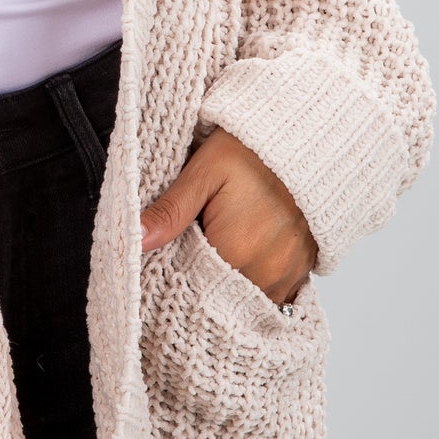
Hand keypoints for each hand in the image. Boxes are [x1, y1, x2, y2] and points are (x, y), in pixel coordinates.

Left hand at [139, 127, 316, 306]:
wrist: (302, 140)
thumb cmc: (249, 153)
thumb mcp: (203, 173)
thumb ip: (170, 211)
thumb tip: (134, 240)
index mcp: (236, 252)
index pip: (195, 289)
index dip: (180, 277)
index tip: (172, 260)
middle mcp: (267, 272)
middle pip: (222, 299)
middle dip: (206, 282)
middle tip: (198, 249)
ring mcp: (289, 273)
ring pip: (249, 298)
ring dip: (233, 284)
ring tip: (224, 251)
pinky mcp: (303, 269)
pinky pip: (276, 294)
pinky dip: (258, 281)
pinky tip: (248, 258)